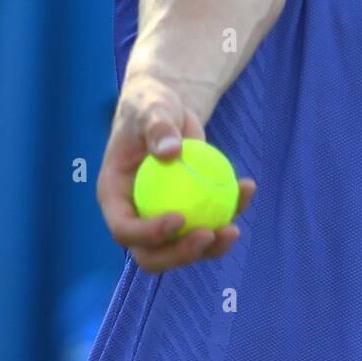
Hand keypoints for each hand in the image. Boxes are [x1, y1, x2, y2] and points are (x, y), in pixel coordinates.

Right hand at [97, 74, 256, 273]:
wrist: (167, 110)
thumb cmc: (150, 105)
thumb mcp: (151, 107)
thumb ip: (157, 127)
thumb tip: (170, 152)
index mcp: (114, 198)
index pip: (124, 229)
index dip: (149, 234)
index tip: (179, 218)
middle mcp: (135, 216)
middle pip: (152, 254)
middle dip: (180, 254)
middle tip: (209, 234)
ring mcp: (161, 219)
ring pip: (183, 247)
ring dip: (211, 246)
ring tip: (233, 229)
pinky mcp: (188, 212)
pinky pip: (209, 221)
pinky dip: (229, 211)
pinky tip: (247, 189)